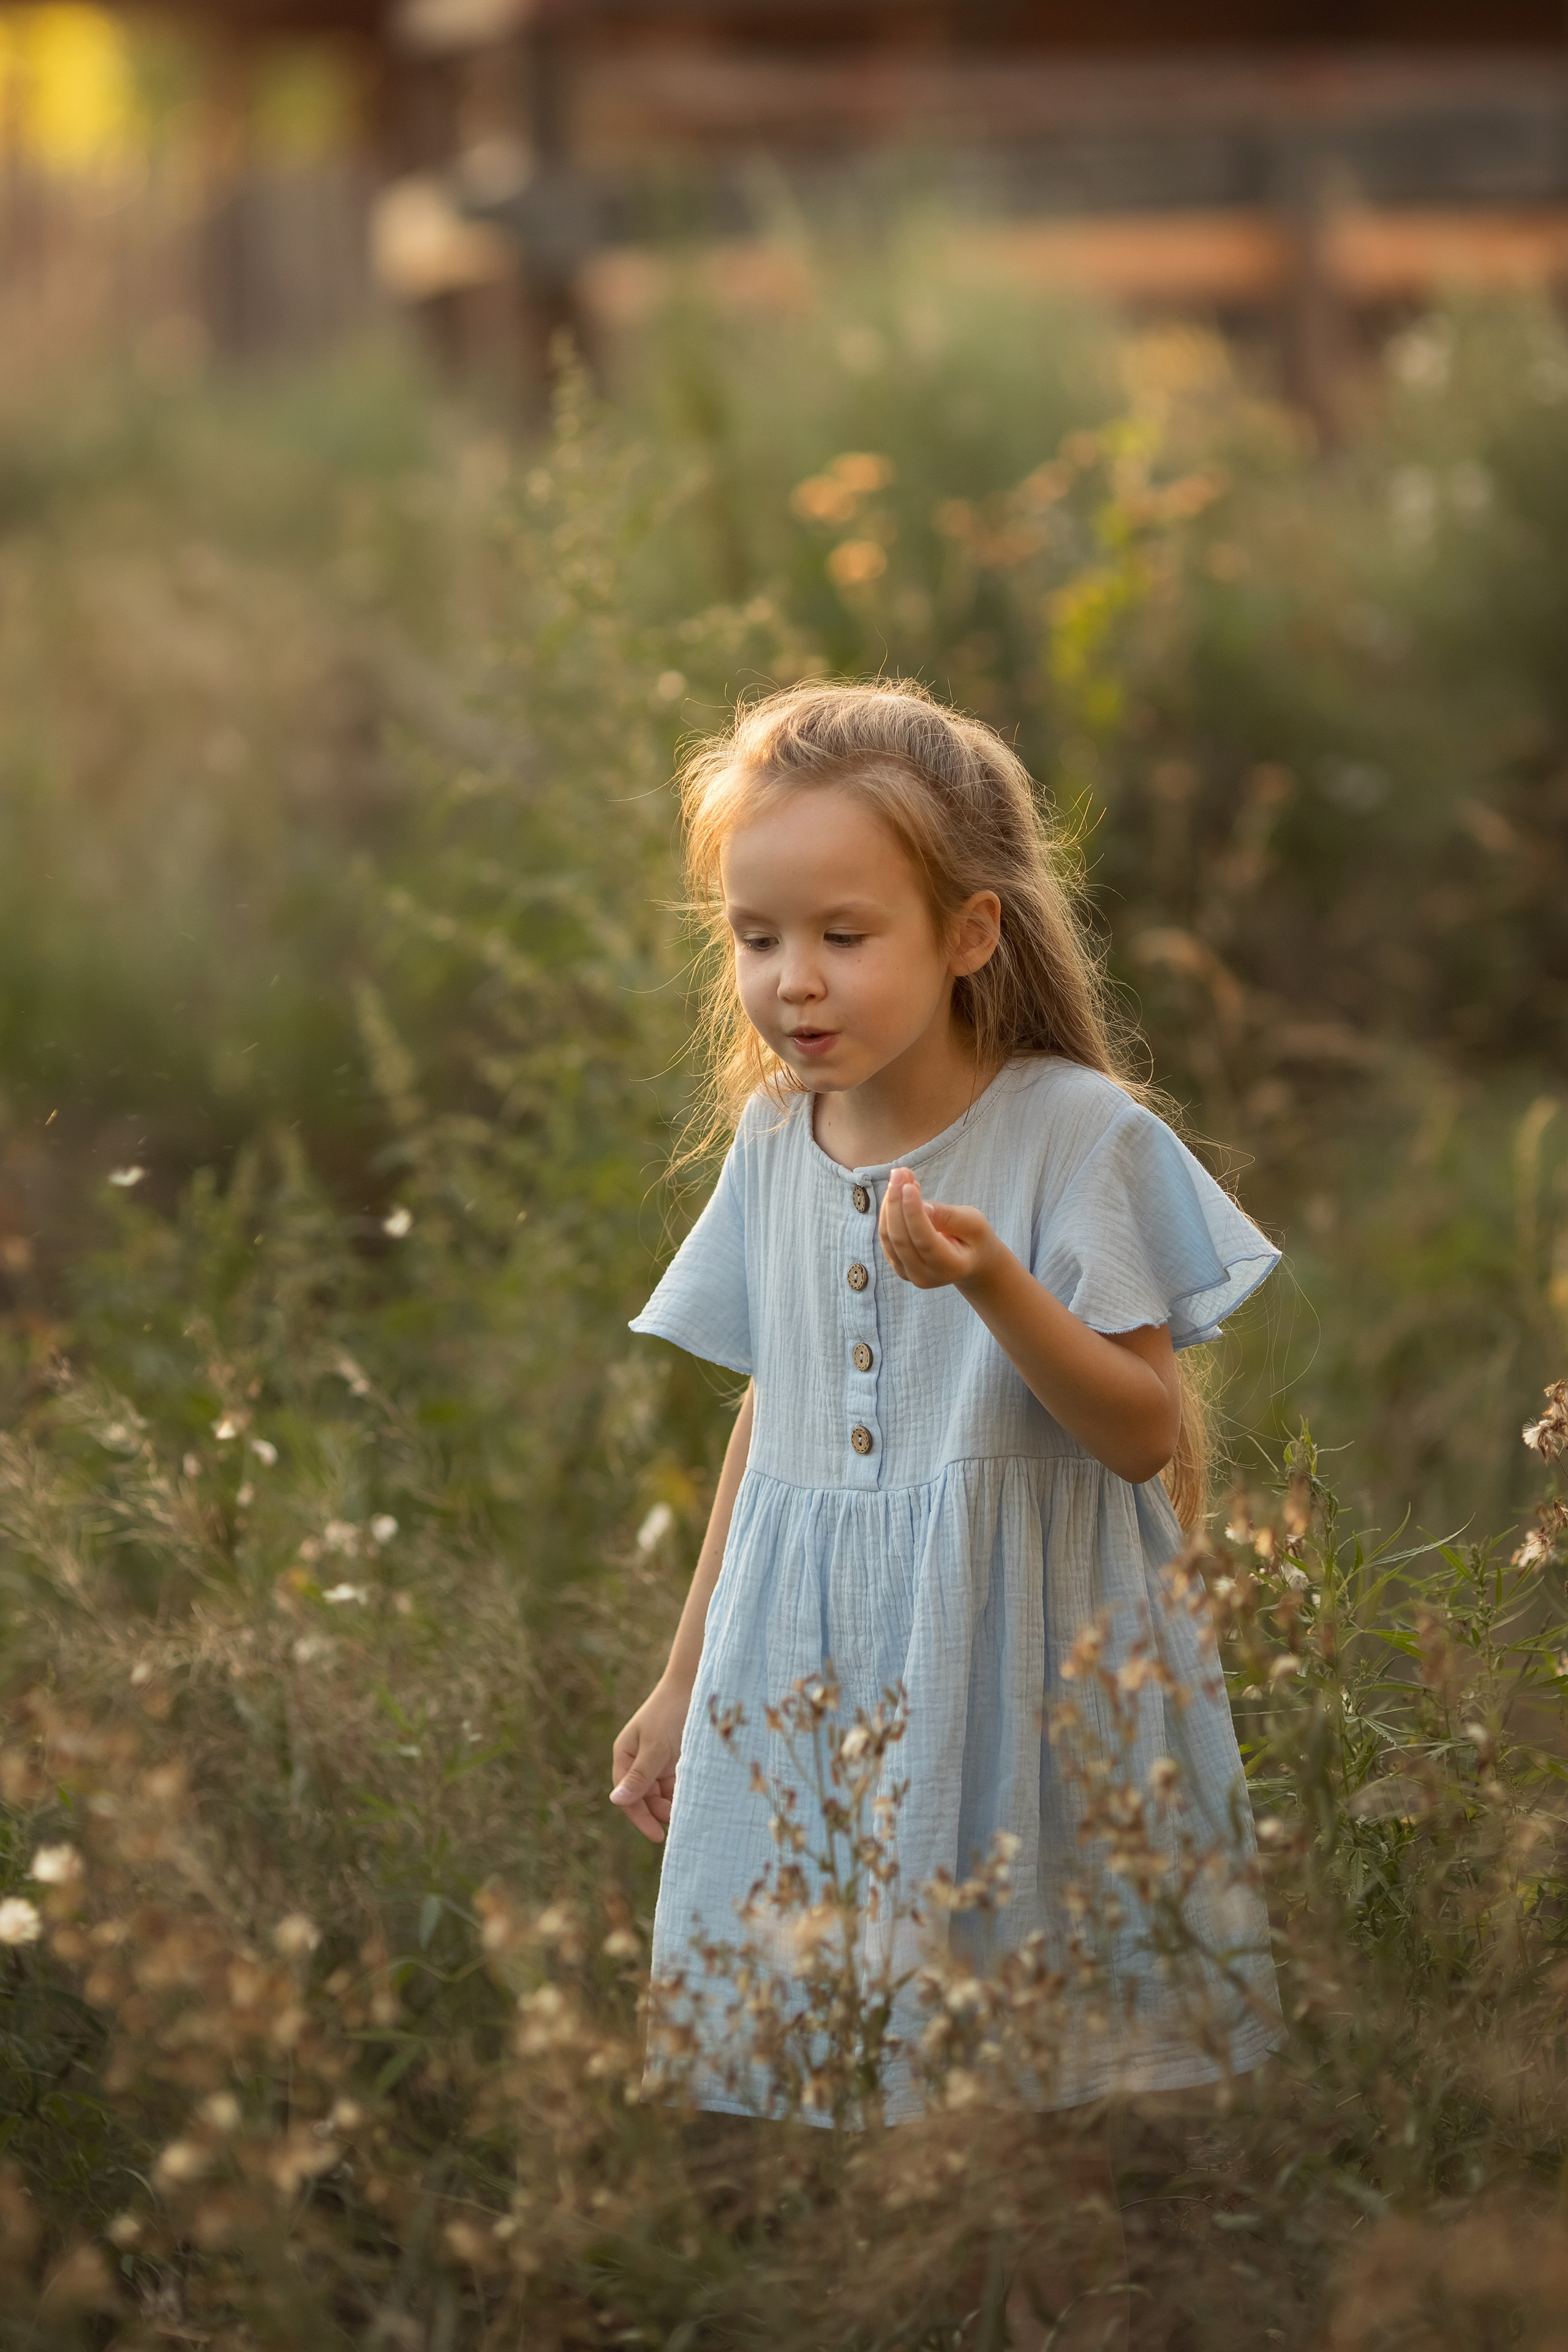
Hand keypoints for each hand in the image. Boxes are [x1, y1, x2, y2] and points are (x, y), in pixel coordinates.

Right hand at [609, 1679, 689, 1843]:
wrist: (696, 1686)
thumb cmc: (670, 1713)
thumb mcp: (655, 1747)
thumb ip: (639, 1776)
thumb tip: (615, 1801)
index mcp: (625, 1757)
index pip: (627, 1797)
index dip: (641, 1818)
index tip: (658, 1837)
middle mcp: (639, 1761)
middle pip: (645, 1799)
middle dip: (661, 1811)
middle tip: (682, 1817)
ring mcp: (658, 1761)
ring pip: (662, 1795)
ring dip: (674, 1803)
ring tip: (691, 1805)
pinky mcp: (676, 1760)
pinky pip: (677, 1785)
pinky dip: (684, 1792)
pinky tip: (696, 1794)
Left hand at [878, 1166, 1000, 1291]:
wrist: (971, 1260)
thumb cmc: (975, 1238)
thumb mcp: (973, 1223)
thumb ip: (948, 1216)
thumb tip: (920, 1206)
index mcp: (949, 1268)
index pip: (924, 1240)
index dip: (913, 1213)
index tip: (908, 1184)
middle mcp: (924, 1276)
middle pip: (900, 1239)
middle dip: (895, 1202)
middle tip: (900, 1171)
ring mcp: (907, 1274)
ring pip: (888, 1236)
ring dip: (889, 1203)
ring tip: (900, 1175)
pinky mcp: (897, 1264)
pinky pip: (885, 1236)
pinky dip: (889, 1211)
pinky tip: (899, 1191)